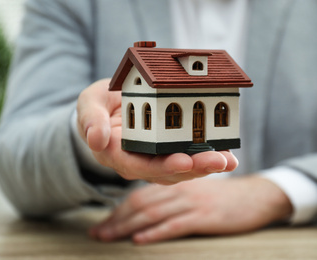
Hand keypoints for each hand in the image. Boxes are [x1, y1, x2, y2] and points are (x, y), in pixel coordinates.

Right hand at [76, 79, 238, 183]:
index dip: (161, 166)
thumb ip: (90, 120)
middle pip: (168, 171)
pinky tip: (228, 153)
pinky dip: (208, 154)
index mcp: (117, 154)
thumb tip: (96, 140)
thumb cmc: (99, 106)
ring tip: (229, 159)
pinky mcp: (170, 149)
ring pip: (183, 167)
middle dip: (195, 167)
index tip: (183, 162)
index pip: (139, 166)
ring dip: (206, 164)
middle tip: (219, 161)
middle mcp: (139, 161)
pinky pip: (189, 155)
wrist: (109, 107)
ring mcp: (156, 157)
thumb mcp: (88, 104)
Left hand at [89, 175, 292, 243]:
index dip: (119, 210)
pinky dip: (156, 232)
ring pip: (153, 214)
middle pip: (141, 205)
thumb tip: (149, 216)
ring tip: (109, 238)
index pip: (140, 197)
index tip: (102, 224)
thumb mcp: (197, 194)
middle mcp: (179, 190)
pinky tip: (140, 240)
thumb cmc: (223, 198)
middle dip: (116, 220)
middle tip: (97, 234)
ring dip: (128, 227)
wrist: (254, 197)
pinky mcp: (204, 215)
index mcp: (176, 184)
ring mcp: (191, 202)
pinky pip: (175, 224)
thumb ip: (174, 200)